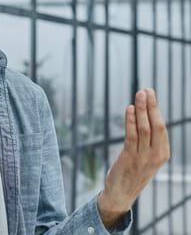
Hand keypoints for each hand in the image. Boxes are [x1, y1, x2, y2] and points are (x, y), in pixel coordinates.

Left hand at [98, 88, 169, 228]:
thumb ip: (147, 140)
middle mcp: (156, 155)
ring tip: (138, 95)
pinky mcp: (129, 159)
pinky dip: (130, 121)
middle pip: (156, 126)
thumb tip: (142, 114)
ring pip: (144, 129)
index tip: (150, 94)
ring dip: (141, 110)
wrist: (121, 194)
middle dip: (151, 106)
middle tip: (146, 90)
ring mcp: (143, 158)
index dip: (156, 109)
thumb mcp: (146, 156)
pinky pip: (131, 136)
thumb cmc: (133, 172)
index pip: (162, 127)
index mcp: (163, 154)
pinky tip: (129, 109)